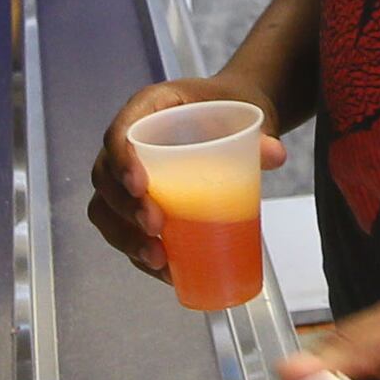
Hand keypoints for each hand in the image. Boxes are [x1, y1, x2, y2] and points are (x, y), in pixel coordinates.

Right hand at [87, 75, 282, 281]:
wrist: (234, 115)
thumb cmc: (229, 108)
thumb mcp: (245, 113)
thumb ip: (258, 134)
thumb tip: (274, 154)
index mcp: (148, 109)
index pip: (119, 133)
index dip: (122, 161)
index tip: (141, 187)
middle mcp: (128, 141)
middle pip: (105, 177)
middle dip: (124, 208)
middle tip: (155, 227)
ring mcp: (128, 174)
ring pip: (106, 209)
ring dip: (125, 238)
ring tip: (157, 258)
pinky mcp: (137, 202)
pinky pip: (124, 230)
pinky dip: (139, 253)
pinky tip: (165, 270)